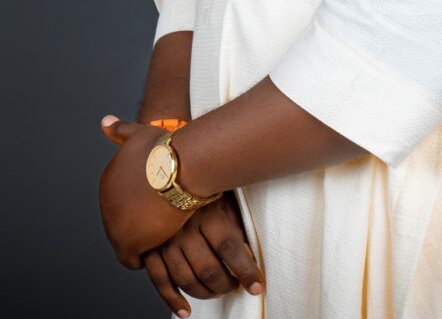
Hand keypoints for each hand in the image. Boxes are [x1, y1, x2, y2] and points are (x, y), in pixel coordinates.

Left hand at [99, 114, 191, 269]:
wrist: (180, 165)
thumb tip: (104, 122)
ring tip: (164, 232)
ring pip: (128, 239)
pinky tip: (159, 247)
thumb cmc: (167, 148)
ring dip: (143, 238)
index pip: (122, 198)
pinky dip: (144, 256)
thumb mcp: (139, 133)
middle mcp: (105, 203)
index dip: (140, 200)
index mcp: (108, 180)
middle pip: (124, 219)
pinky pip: (132, 259)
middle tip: (163, 217)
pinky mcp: (126, 243)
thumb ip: (120, 130)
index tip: (157, 199)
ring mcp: (113, 225)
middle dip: (140, 220)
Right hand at [142, 191, 264, 316]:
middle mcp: (185, 228)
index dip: (246, 271)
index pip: (230, 249)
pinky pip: (159, 280)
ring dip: (205, 292)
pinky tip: (184, 310)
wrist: (171, 171)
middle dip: (226, 284)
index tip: (256, 286)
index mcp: (207, 213)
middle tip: (234, 286)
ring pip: (186, 278)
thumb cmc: (206, 185)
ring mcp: (164, 239)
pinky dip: (172, 299)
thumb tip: (248, 255)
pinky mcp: (149, 248)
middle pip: (208, 269)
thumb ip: (236, 226)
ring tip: (217, 291)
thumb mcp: (226, 200)